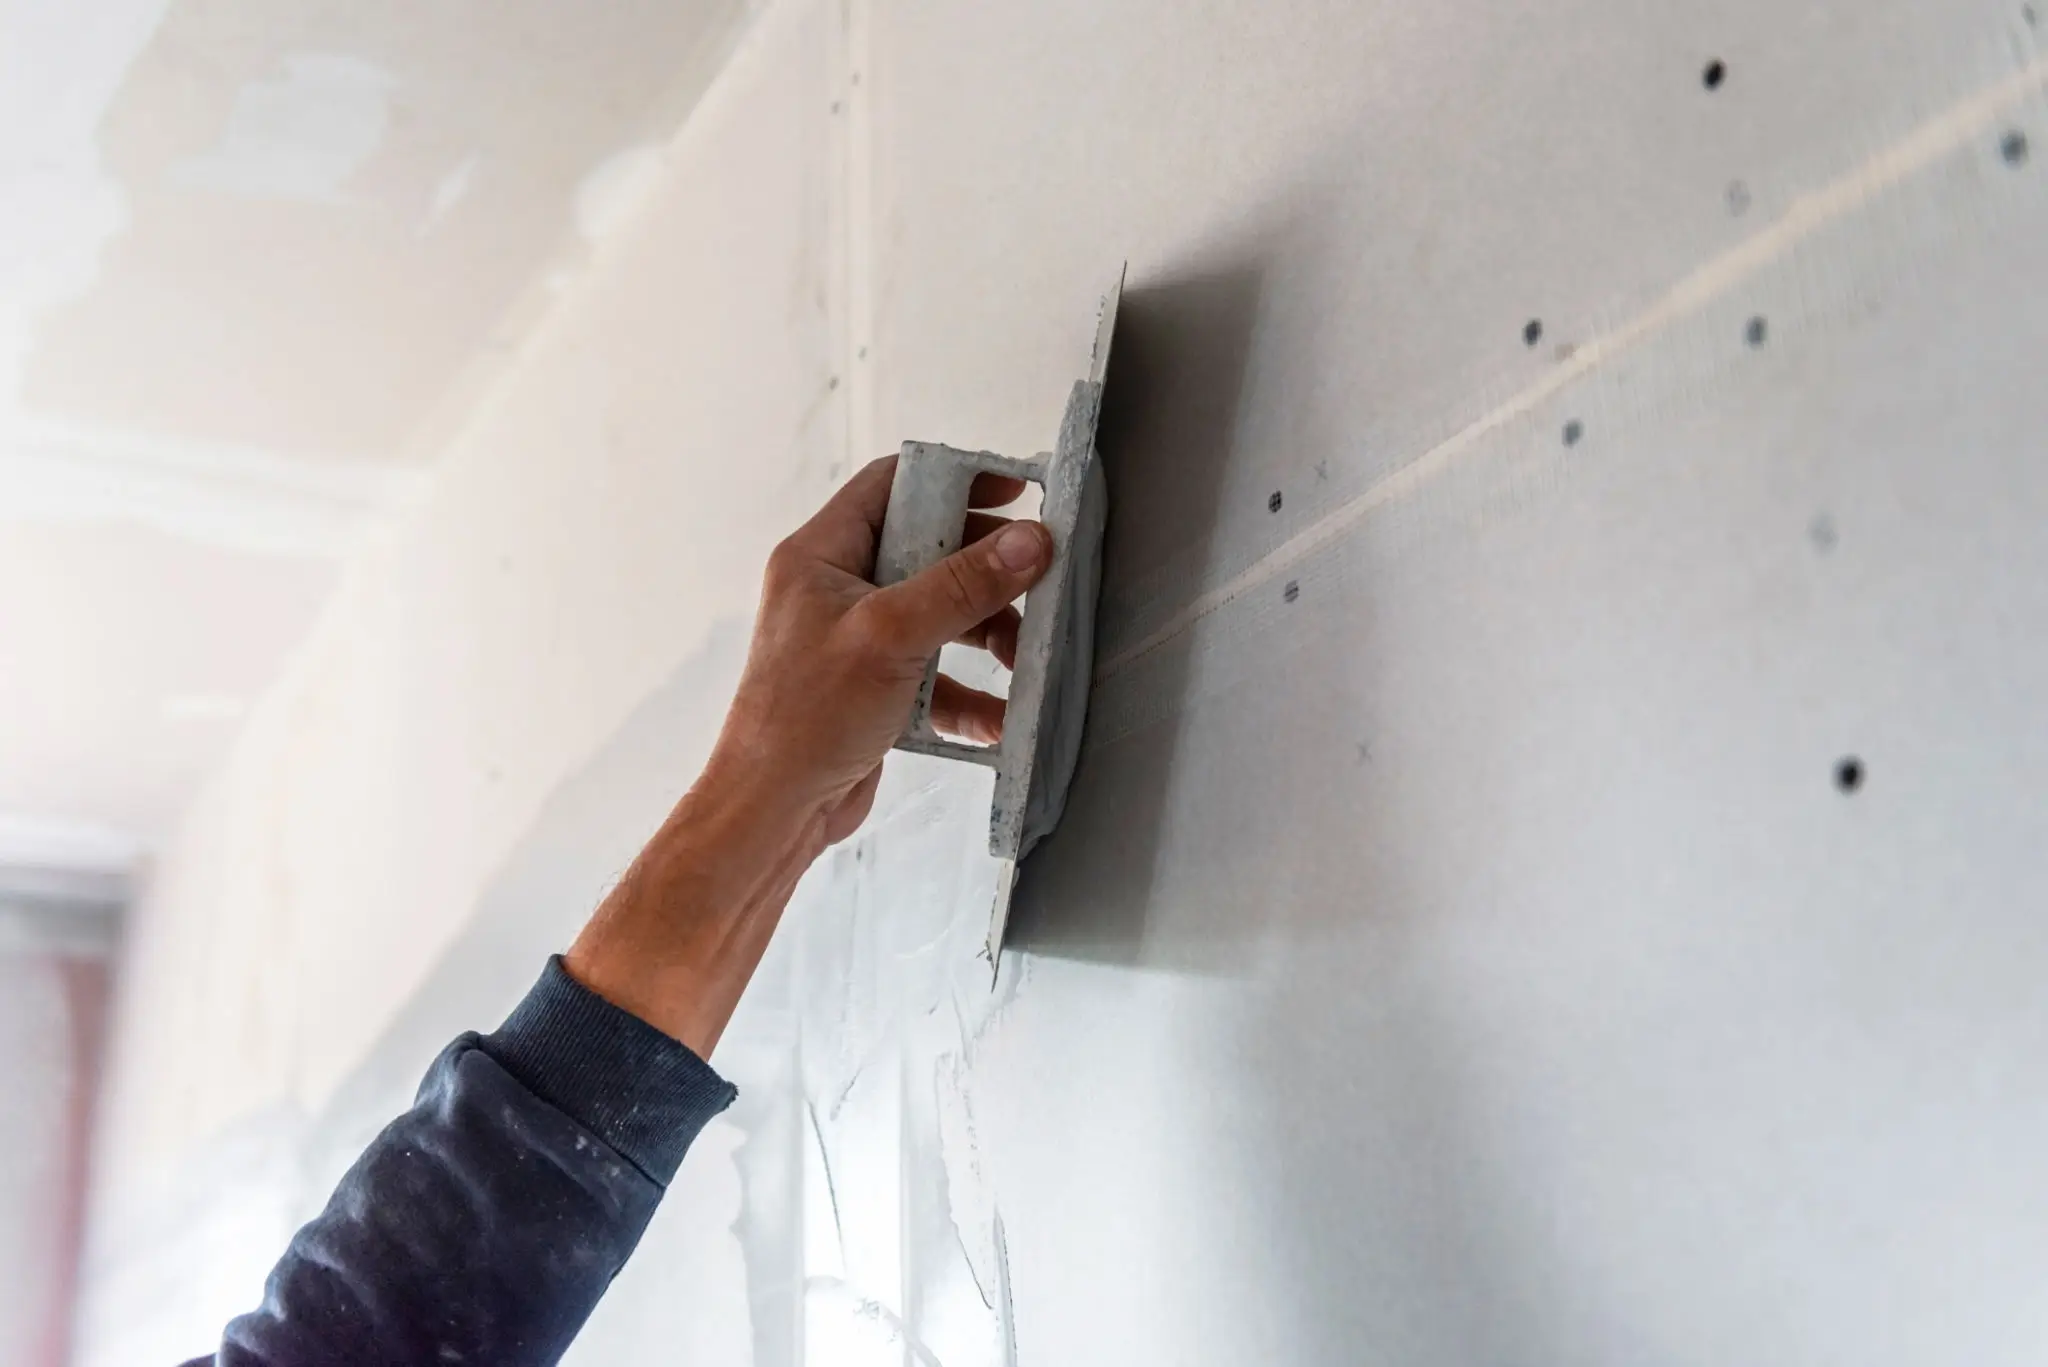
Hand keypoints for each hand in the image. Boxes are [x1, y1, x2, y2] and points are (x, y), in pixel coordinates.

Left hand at [566, 456, 1051, 1053]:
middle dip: (985, 572)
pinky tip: (999, 719)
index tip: (1016, 493)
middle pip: (927, 552)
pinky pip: (935, 676)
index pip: (891, 486)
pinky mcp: (875, 691)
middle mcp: (837, 590)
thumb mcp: (890, 636)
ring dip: (987, 636)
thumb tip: (1031, 542)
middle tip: (1037, 580)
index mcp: (820, 556)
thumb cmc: (805, 716)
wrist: (773, 811)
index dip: (954, 481)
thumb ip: (962, 586)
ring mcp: (857, 642)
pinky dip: (968, 695)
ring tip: (1024, 659)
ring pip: (939, 617)